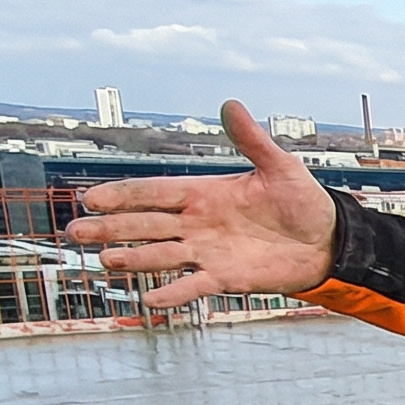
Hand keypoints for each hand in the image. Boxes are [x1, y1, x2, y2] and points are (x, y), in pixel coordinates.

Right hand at [66, 100, 337, 308]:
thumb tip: (230, 104)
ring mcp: (209, 251)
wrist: (327, 241)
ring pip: (162, 254)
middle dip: (112, 228)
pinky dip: (173, 292)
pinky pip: (193, 285)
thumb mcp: (280, 167)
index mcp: (205, 193)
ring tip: (105, 261)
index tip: (91, 197)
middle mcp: (199, 223)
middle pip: (146, 224)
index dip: (123, 195)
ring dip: (134, 258)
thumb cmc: (303, 201)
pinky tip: (149, 300)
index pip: (155, 192)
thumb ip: (251, 140)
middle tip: (76, 231)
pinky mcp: (225, 277)